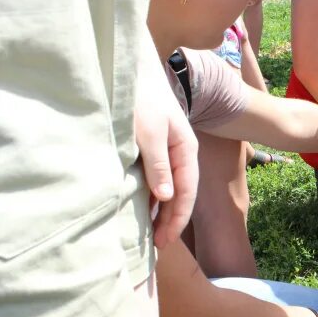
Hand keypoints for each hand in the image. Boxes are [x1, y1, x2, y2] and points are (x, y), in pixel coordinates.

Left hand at [135, 88, 198, 248]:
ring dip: (162, 212)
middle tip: (157, 247)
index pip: (186, 193)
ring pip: (170, 189)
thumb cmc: (141, 98)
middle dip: (171, 222)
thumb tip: (166, 198)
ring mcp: (170, 152)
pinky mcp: (156, 149)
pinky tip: (145, 209)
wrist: (131, 69)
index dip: (176, 219)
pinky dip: (154, 198)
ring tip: (152, 235)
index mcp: (186, 151)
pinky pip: (159, 180)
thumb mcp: (149, 132)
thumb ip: (158, 164)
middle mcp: (181, 154)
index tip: (163, 241)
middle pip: (181, 195)